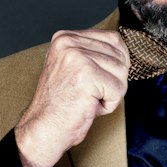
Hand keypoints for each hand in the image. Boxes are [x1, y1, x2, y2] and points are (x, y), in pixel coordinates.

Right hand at [15, 29, 129, 166]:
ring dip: (111, 93)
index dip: (117, 63)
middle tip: (92, 94)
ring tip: (89, 99)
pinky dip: (108, 104)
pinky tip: (90, 105)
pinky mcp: (86, 74)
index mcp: (65, 38)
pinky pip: (117, 89)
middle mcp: (69, 42)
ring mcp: (77, 56)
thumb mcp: (74, 69)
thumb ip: (93, 54)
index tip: (104, 79)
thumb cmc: (61, 105)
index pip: (113, 39)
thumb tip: (122, 52)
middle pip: (120, 56)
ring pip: (121, 73)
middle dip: (114, 80)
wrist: (44, 128)